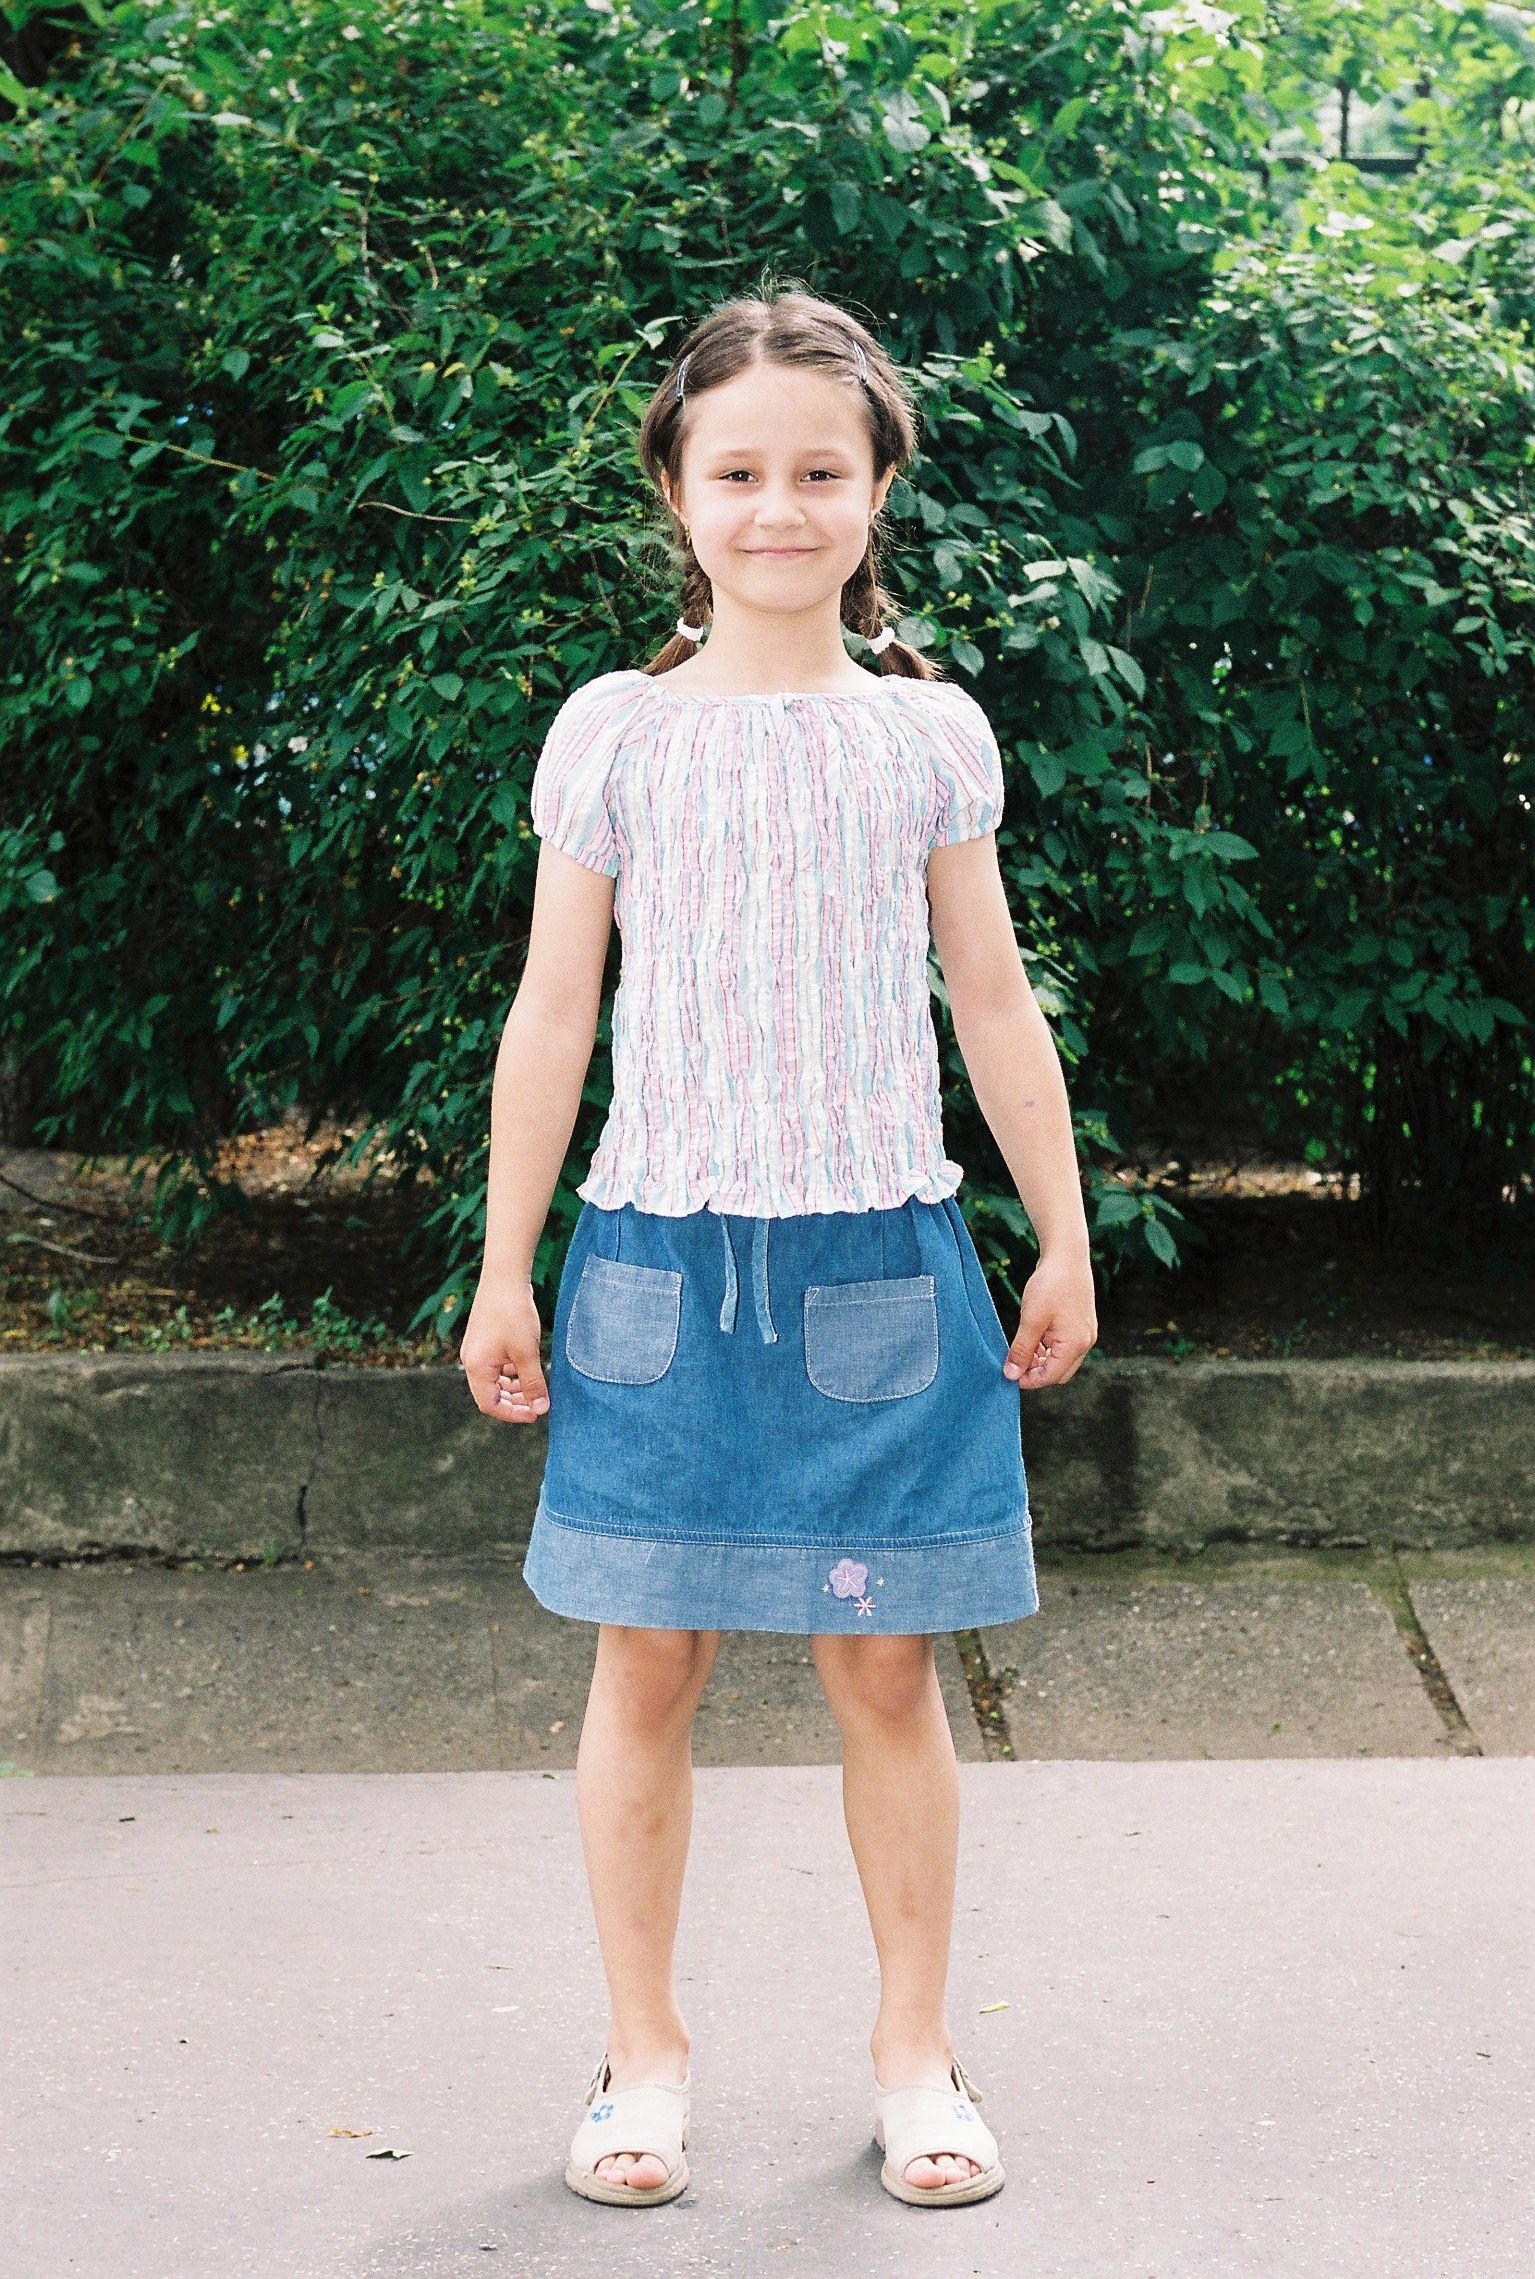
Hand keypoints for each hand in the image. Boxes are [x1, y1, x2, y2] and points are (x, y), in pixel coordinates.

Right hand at [459, 1276, 548, 1422]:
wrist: (505, 1277)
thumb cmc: (514, 1314)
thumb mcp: (527, 1353)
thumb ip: (533, 1383)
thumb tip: (542, 1409)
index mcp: (476, 1367)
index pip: (490, 1405)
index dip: (513, 1414)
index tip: (536, 1413)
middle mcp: (471, 1360)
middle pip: (490, 1395)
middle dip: (514, 1403)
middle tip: (538, 1404)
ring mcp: (476, 1350)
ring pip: (493, 1381)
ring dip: (513, 1388)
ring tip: (535, 1388)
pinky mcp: (483, 1341)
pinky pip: (495, 1366)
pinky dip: (510, 1373)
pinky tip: (526, 1369)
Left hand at [1002, 1248, 1096, 1389]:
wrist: (1067, 1255)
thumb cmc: (1050, 1284)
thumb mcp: (1031, 1320)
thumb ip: (1021, 1350)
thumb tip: (1010, 1375)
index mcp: (1075, 1344)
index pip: (1050, 1377)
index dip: (1028, 1380)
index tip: (1007, 1375)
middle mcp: (1084, 1342)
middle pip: (1058, 1372)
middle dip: (1036, 1372)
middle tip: (1013, 1363)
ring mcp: (1084, 1333)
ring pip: (1060, 1360)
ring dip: (1040, 1360)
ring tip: (1020, 1349)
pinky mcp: (1079, 1324)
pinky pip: (1063, 1346)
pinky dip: (1047, 1348)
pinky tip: (1031, 1338)